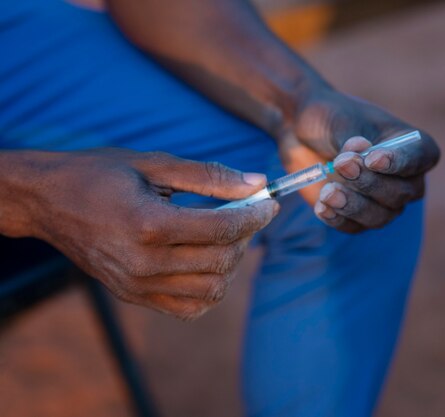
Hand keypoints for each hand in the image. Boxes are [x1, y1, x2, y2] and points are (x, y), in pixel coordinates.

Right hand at [25, 149, 277, 319]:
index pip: (222, 229)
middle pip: (221, 261)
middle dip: (245, 236)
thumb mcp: (154, 163)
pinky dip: (209, 290)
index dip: (255, 215)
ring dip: (230, 263)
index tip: (269, 203)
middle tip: (247, 214)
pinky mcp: (133, 296)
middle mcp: (143, 263)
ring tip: (225, 237)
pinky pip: (189, 309)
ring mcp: (136, 286)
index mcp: (148, 224)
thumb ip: (209, 175)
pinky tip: (206, 262)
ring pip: (211, 291)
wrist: (47, 201)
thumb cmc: (98, 174)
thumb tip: (257, 182)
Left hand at [280, 89, 439, 232]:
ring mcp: (383, 200)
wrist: (303, 132)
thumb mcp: (340, 121)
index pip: (422, 158)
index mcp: (412, 144)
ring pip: (380, 216)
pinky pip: (356, 227)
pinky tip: (321, 206)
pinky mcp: (358, 216)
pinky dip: (339, 219)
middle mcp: (405, 177)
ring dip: (353, 206)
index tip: (372, 159)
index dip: (400, 162)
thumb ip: (351, 141)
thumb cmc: (330, 118)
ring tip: (327, 192)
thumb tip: (358, 156)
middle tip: (340, 165)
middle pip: (401, 193)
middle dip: (369, 183)